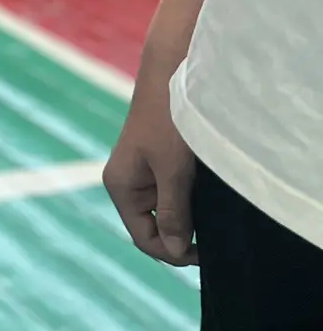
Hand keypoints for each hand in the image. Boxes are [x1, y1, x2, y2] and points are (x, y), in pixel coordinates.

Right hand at [103, 67, 197, 264]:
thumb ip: (172, 213)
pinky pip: (169, 195)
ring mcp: (140, 174)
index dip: (173, 252)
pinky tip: (202, 197)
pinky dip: (186, 202)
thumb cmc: (169, 123)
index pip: (144, 238)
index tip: (204, 253)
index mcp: (120, 187)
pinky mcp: (155, 165)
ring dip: (185, 218)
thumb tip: (173, 251)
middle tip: (211, 235)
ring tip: (207, 212)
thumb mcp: (172, 172)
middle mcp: (126, 183)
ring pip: (163, 212)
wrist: (172, 77)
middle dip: (179, 235)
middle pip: (152, 227)